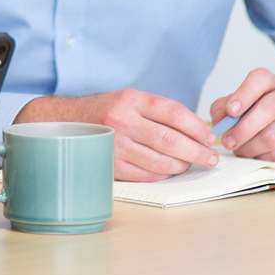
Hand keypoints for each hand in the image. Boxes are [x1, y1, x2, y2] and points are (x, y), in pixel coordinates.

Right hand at [18, 90, 216, 181]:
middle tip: (210, 158)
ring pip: (160, 162)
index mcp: (130, 100)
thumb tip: (196, 130)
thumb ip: (158, 111)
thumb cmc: (104, 112)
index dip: (196, 127)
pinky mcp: (111, 165)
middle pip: (170, 141)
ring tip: (191, 164)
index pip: (173, 112)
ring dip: (182, 166)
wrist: (64, 123)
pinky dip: (163, 174)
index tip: (209, 137)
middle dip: (197, 152)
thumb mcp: (128, 99)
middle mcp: (122, 121)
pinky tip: (169, 170)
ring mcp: (115, 145)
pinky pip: (146, 175)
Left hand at [208, 69, 274, 162]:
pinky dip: (262, 157)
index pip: (259, 80)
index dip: (243, 95)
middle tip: (228, 141)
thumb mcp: (243, 102)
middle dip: (243, 129)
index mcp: (270, 83)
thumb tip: (218, 122)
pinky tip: (256, 154)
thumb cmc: (264, 111)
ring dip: (250, 147)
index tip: (231, 111)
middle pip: (268, 109)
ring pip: (273, 136)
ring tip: (240, 149)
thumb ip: (224, 107)